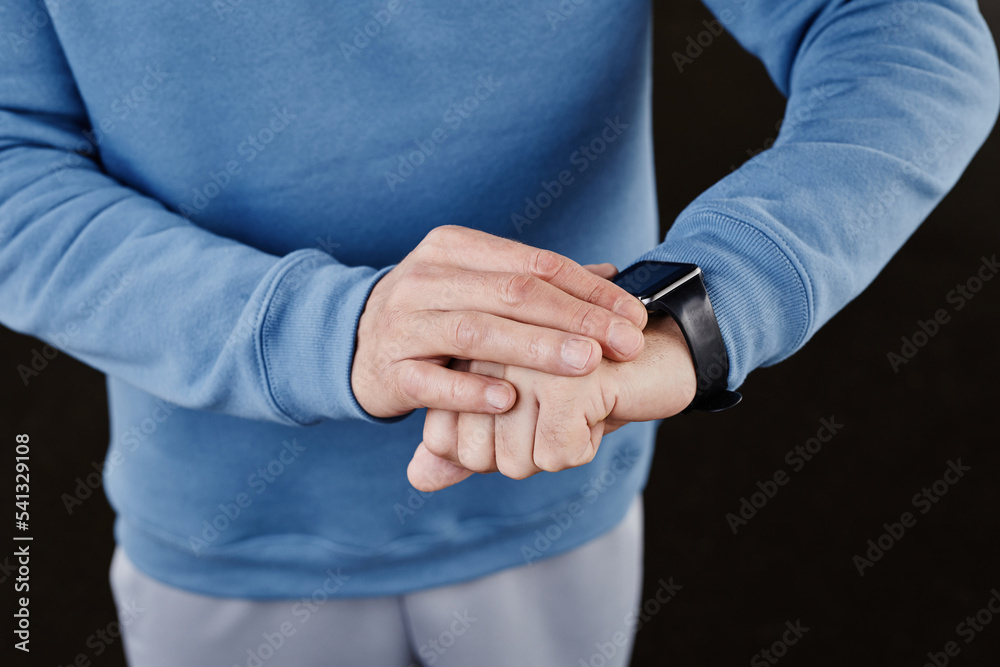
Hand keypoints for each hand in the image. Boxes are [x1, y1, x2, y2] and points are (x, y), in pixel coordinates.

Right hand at [351, 226, 647, 417]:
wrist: (351, 341)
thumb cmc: (434, 312)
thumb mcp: (478, 283)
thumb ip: (536, 280)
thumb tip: (610, 273)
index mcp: (455, 248)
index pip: (534, 262)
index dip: (589, 290)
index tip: (632, 317)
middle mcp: (427, 278)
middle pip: (513, 292)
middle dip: (576, 318)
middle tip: (624, 342)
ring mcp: (404, 323)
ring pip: (477, 332)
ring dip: (536, 348)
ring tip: (586, 364)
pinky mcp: (389, 370)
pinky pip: (433, 382)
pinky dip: (471, 390)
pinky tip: (510, 399)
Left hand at [407, 315, 696, 490]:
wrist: (657, 353)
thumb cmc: (581, 387)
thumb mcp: (517, 419)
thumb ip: (462, 448)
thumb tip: (417, 479)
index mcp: (464, 349)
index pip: (440, 438)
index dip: (487, 449)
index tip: (526, 415)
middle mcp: (484, 346)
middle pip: (475, 456)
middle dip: (523, 453)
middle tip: (557, 412)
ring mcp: (524, 358)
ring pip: (513, 461)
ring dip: (557, 450)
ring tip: (580, 406)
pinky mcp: (566, 376)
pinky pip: (556, 457)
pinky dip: (584, 447)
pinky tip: (600, 408)